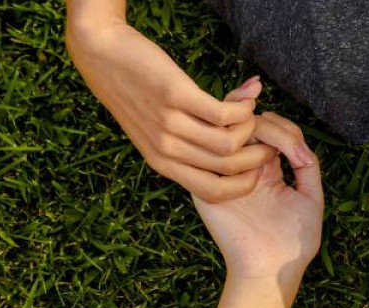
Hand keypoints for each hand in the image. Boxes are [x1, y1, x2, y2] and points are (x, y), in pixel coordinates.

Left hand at [67, 21, 291, 200]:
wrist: (101, 53)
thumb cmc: (133, 90)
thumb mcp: (156, 126)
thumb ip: (193, 141)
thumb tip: (232, 146)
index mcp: (162, 163)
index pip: (214, 192)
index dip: (245, 184)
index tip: (259, 167)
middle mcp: (165, 149)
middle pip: (228, 168)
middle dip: (259, 155)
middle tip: (267, 138)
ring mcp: (169, 123)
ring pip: (230, 143)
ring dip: (251, 128)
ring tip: (251, 114)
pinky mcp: (175, 95)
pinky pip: (224, 114)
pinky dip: (243, 108)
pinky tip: (244, 98)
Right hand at [193, 113, 323, 298]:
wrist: (271, 270)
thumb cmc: (294, 242)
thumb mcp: (311, 199)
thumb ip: (309, 168)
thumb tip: (300, 143)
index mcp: (267, 169)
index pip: (270, 129)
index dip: (285, 128)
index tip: (299, 153)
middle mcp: (244, 167)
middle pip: (249, 125)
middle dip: (273, 128)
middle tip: (288, 149)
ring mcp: (225, 175)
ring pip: (230, 135)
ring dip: (254, 138)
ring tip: (271, 158)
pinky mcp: (208, 188)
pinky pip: (209, 157)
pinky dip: (233, 152)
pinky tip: (254, 165)